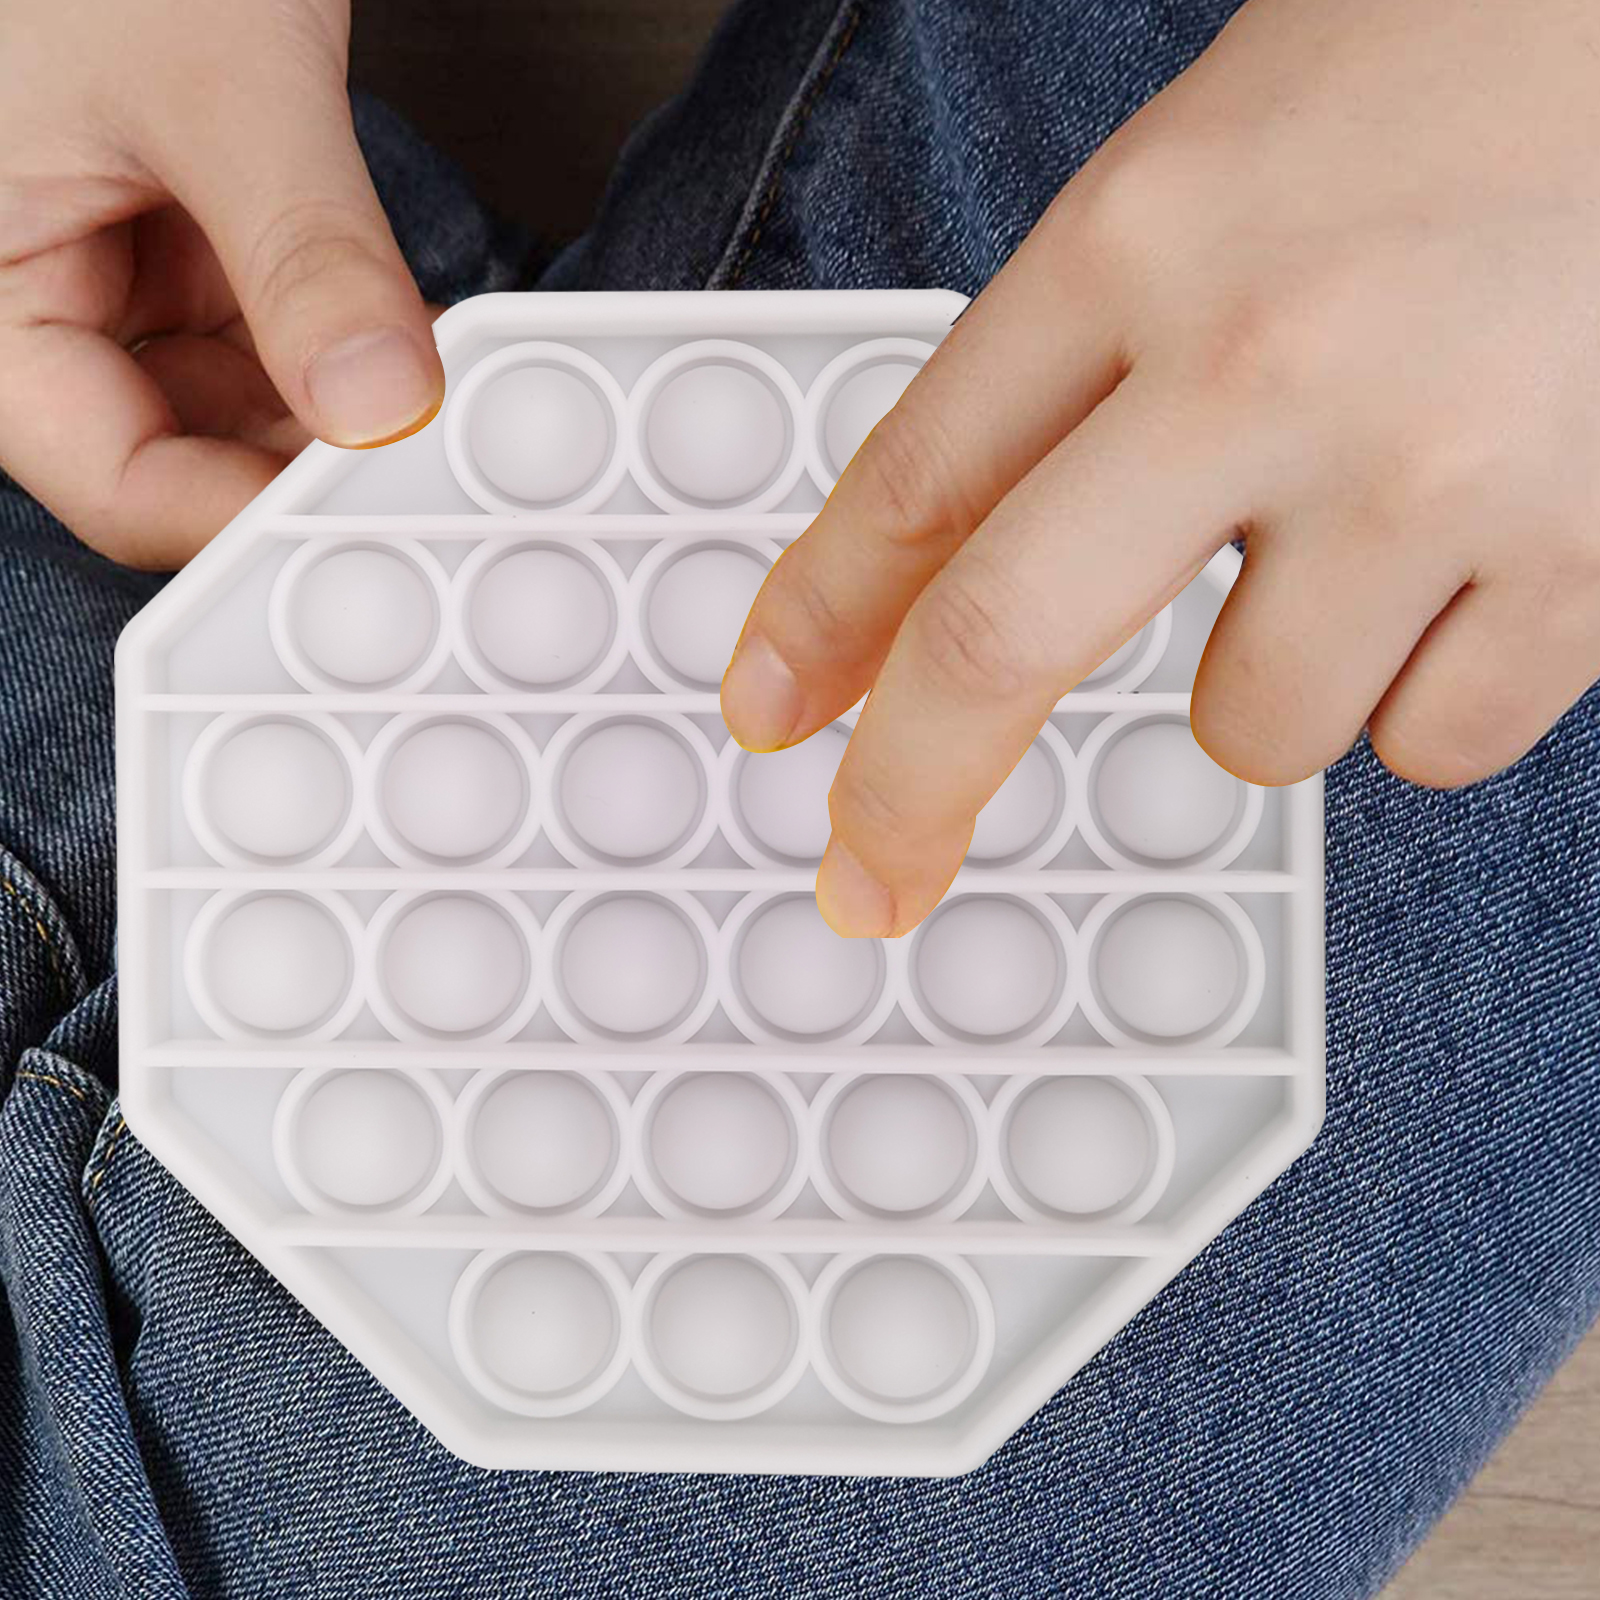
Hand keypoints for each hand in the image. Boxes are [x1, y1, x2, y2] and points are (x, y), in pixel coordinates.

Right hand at [0, 0, 441, 566]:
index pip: (116, 484)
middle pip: (192, 463)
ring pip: (250, 416)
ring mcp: (129, 281)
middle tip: (434, 482)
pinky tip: (425, 360)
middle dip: (316, 474)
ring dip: (351, 423)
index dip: (247, 525)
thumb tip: (379, 401)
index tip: (368, 523)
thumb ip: (302, 248)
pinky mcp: (199, 252)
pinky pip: (285, 347)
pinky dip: (357, 357)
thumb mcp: (213, 80)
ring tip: (447, 422)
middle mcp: (51, 301)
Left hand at [721, 0, 1599, 937]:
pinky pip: (1427, 745)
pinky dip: (1427, 690)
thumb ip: (1075, 372)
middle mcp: (1264, 358)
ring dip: (1276, 680)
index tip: (773, 714)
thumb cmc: (1446, 74)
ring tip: (1372, 531)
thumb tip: (954, 573)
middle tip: (872, 873)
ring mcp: (1426, 468)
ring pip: (1252, 733)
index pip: (914, 480)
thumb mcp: (1202, 180)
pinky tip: (1480, 556)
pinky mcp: (1583, 557)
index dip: (816, 624)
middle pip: (1002, 645)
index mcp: (1143, 238)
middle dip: (910, 796)